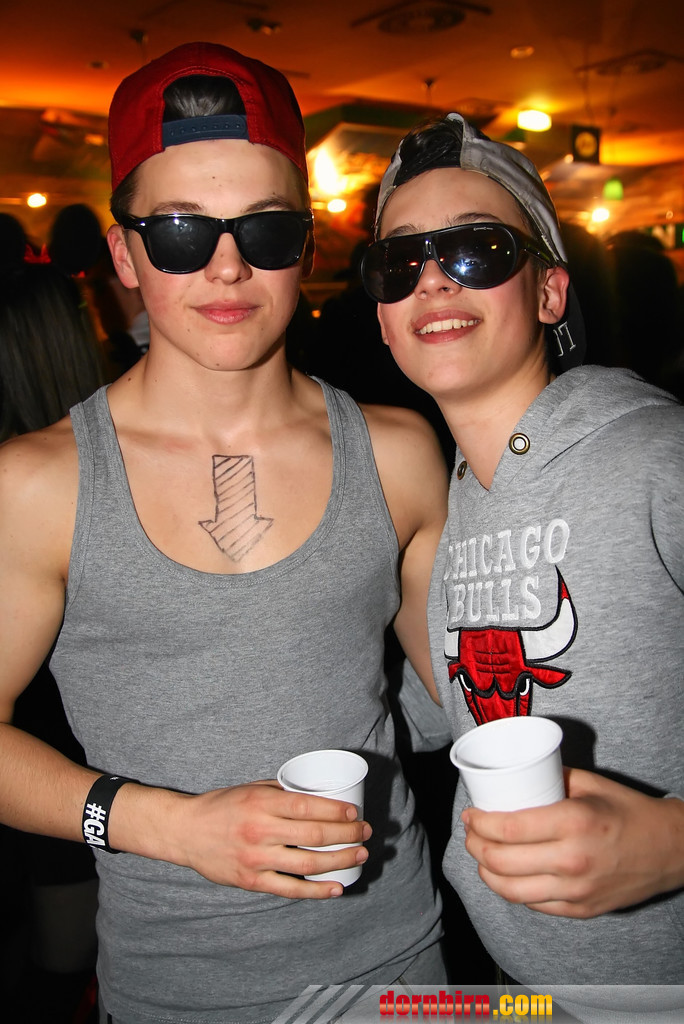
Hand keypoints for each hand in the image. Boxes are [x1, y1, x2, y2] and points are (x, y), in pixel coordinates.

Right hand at [171, 780, 371, 898]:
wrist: (186, 831)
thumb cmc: (222, 806)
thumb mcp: (252, 789)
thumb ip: (282, 793)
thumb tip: (318, 795)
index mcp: (262, 803)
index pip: (308, 807)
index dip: (337, 811)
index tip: (355, 813)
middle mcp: (260, 830)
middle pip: (315, 835)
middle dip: (347, 835)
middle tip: (366, 833)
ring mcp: (256, 858)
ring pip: (308, 864)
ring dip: (340, 860)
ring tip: (360, 856)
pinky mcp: (252, 881)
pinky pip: (290, 889)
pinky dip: (317, 891)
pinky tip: (337, 887)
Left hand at [461, 768, 683, 917]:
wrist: (670, 850)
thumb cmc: (629, 811)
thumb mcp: (589, 784)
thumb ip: (550, 779)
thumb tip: (514, 776)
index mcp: (572, 823)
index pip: (507, 829)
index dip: (478, 823)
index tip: (470, 814)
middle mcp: (571, 860)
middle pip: (500, 862)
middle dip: (474, 846)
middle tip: (471, 832)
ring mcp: (576, 891)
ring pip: (510, 891)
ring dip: (486, 872)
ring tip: (481, 855)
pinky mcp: (580, 910)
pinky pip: (533, 904)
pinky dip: (512, 890)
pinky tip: (506, 875)